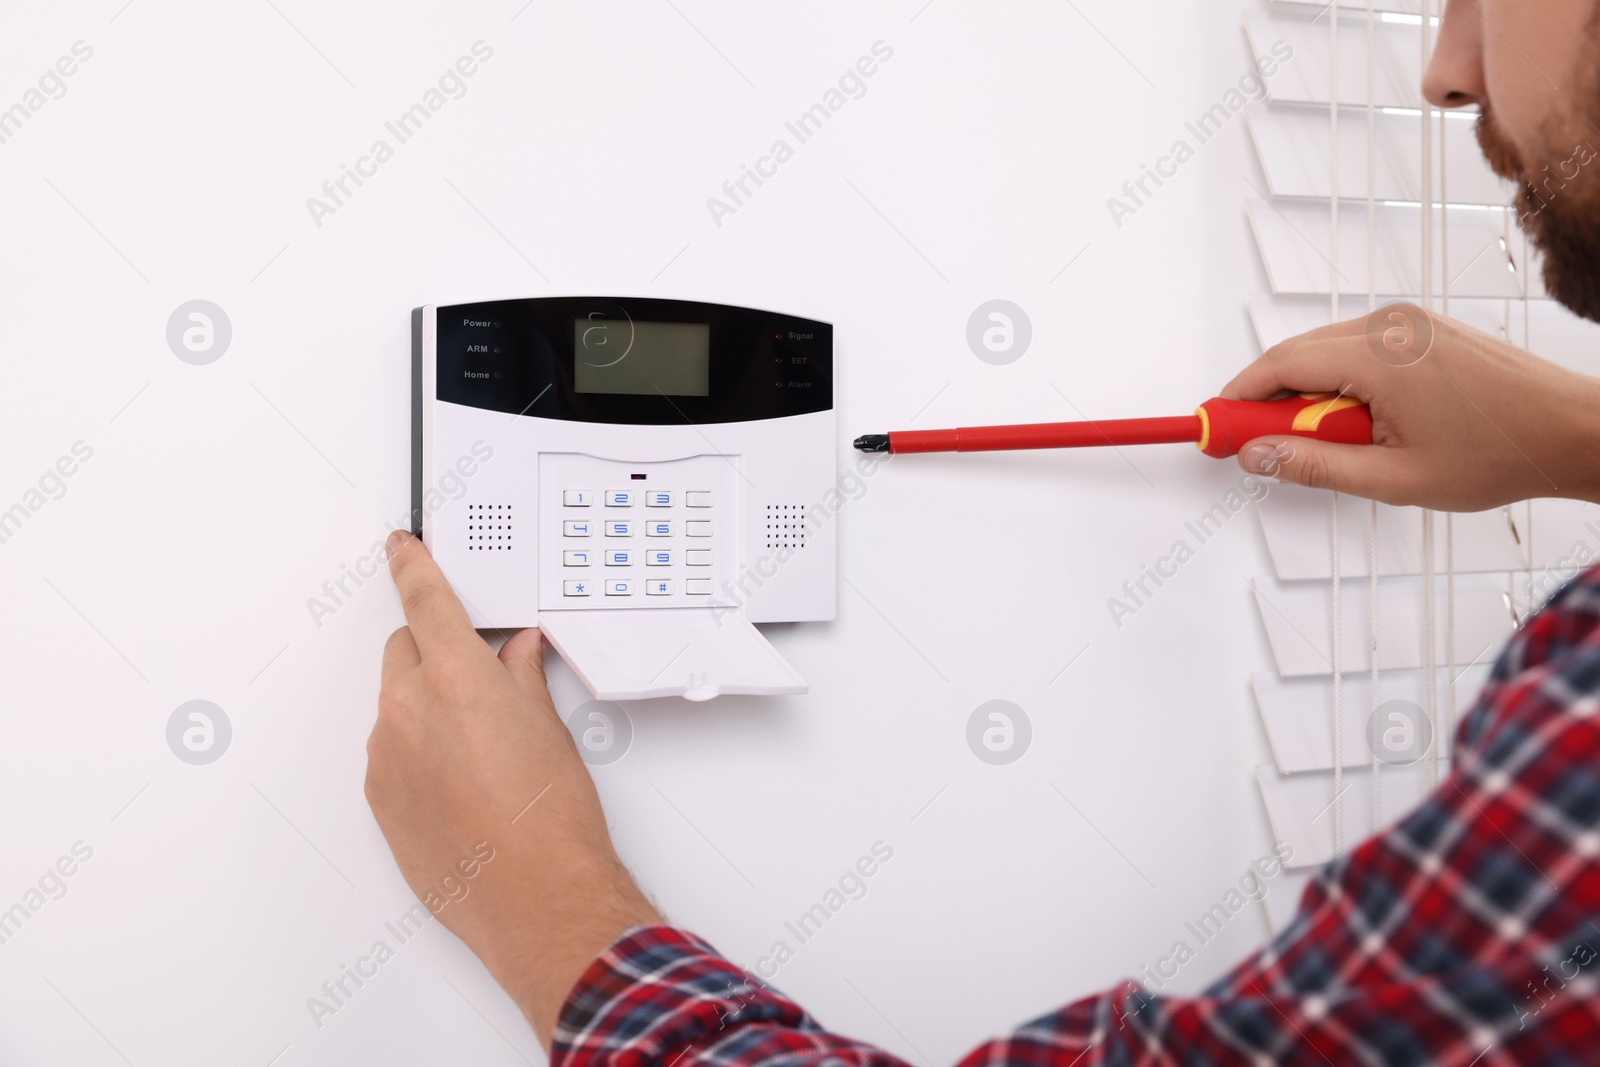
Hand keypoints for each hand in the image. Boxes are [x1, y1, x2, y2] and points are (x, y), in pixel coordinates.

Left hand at [365, 530, 659, 1047]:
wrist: (536, 899)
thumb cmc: (552, 821)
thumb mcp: (550, 730)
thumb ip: (521, 680)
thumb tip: (516, 655)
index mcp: (455, 678)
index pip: (425, 600)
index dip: (412, 566)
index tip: (401, 548)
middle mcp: (408, 710)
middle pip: (405, 650)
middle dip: (437, 652)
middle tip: (482, 679)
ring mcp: (386, 757)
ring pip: (397, 705)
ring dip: (428, 708)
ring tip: (482, 752)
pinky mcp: (378, 799)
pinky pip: (391, 753)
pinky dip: (417, 753)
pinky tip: (462, 785)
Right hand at [1222, 305, 1599, 510]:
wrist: (1569, 431)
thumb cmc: (1501, 452)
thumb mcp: (1393, 479)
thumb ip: (1314, 466)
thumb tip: (1259, 455)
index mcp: (1380, 356)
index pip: (1280, 366)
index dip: (1238, 398)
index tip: (1214, 425)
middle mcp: (1391, 326)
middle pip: (1298, 356)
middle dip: (1272, 403)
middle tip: (1264, 448)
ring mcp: (1409, 323)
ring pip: (1327, 355)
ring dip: (1313, 398)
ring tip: (1340, 447)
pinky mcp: (1423, 330)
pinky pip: (1359, 352)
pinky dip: (1344, 387)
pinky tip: (1366, 426)